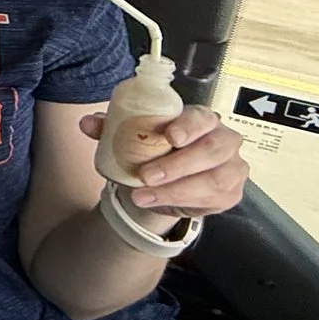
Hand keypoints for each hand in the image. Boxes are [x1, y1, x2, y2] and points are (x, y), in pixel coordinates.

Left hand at [81, 106, 245, 218]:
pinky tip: (158, 202)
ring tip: (143, 195)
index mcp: (201, 119)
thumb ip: (111, 128)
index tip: (170, 136)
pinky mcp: (230, 192)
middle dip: (178, 164)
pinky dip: (182, 202)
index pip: (202, 117)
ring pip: (213, 179)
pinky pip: (212, 199)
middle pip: (212, 149)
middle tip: (146, 175)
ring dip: (176, 189)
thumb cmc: (157, 150)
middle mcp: (223, 139)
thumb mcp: (134, 137)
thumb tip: (86, 123)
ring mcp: (231, 167)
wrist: (168, 180)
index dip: (189, 126)